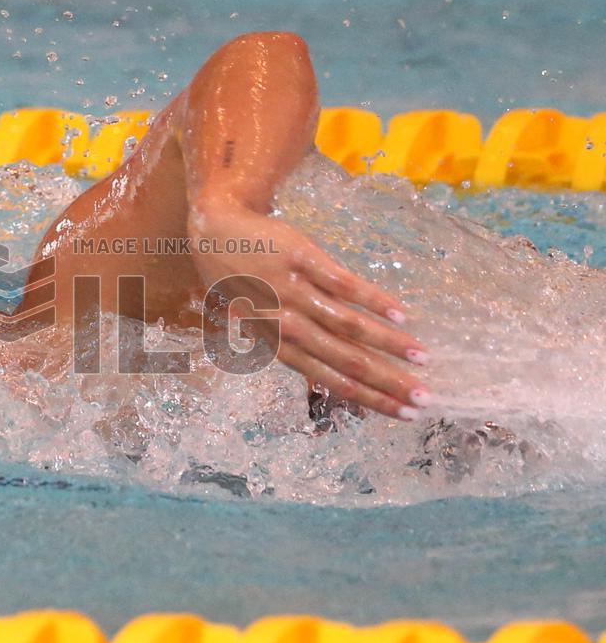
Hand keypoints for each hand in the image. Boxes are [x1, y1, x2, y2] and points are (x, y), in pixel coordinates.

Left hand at [188, 203, 430, 419]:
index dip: (369, 398)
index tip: (404, 412)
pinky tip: (400, 313)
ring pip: (347, 324)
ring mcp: (292, 289)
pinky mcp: (301, 257)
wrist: (216, 229)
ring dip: (389, 343)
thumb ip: (293, 350)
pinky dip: (373, 299)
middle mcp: (285, 322)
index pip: (331, 379)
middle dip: (387, 381)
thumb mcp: (258, 323)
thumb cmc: (242, 282)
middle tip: (424, 397)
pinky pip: (341, 283)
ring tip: (422, 356)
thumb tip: (328, 383)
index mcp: (277, 344)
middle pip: (345, 358)